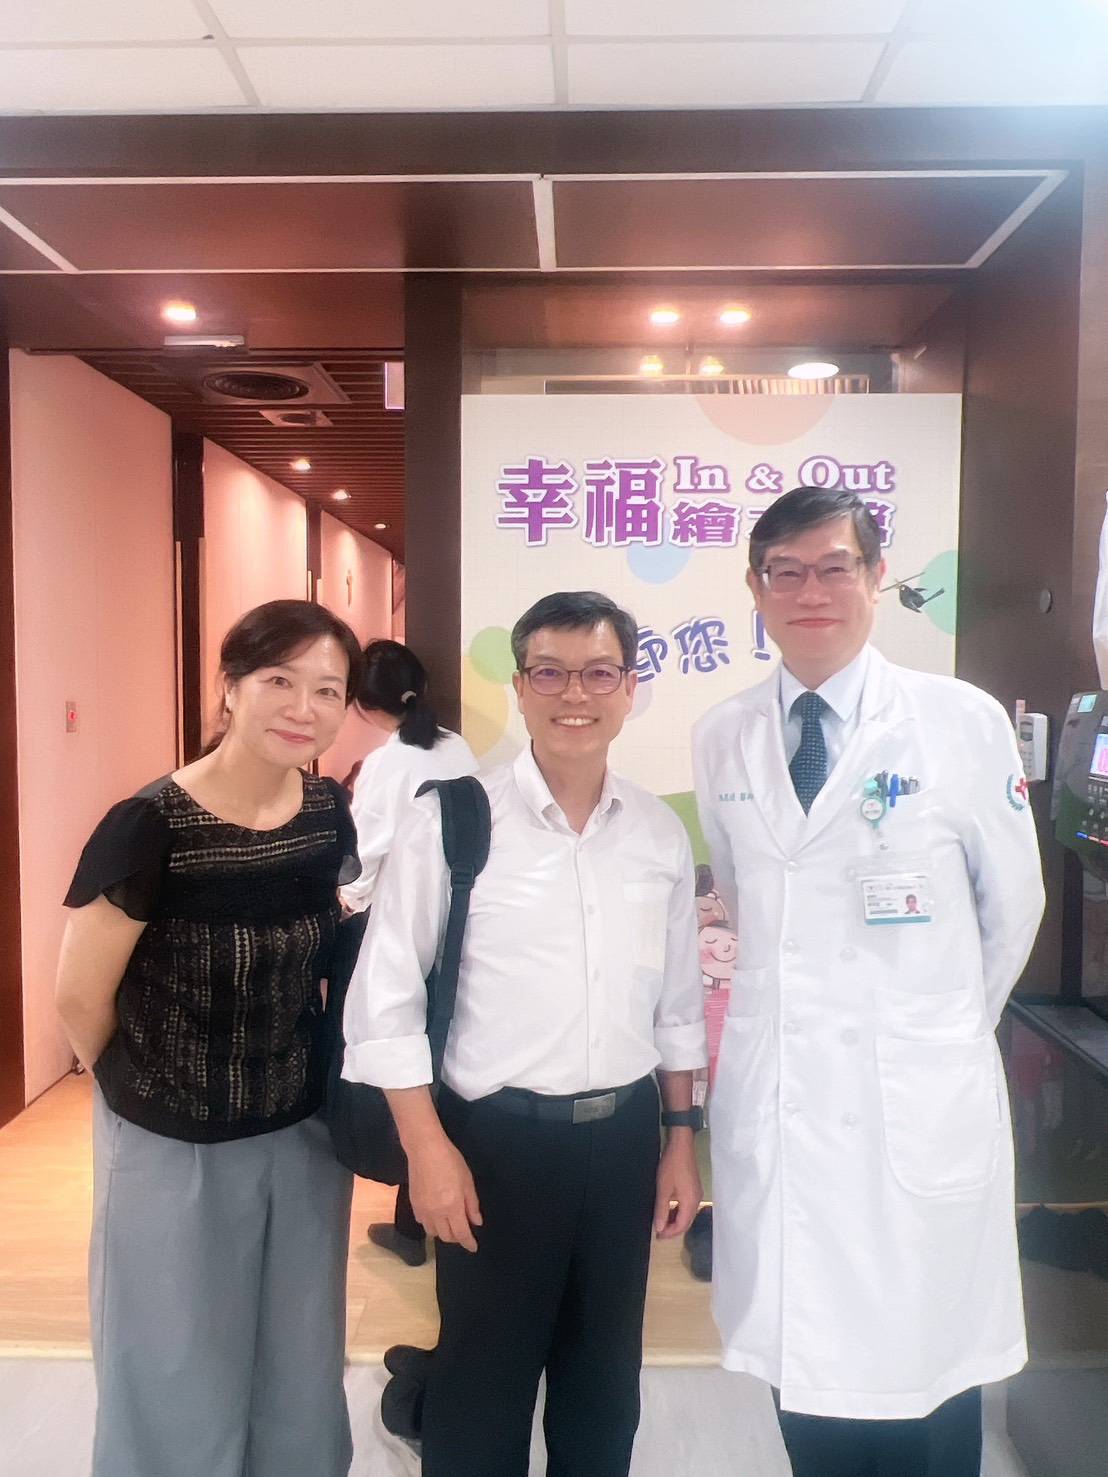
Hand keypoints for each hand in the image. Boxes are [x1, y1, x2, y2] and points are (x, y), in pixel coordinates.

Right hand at [407, 1134, 482, 1252]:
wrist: (425, 1149)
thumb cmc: (451, 1161)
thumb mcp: (467, 1181)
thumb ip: (472, 1204)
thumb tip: (476, 1222)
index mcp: (452, 1207)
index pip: (461, 1234)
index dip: (468, 1243)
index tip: (474, 1247)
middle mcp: (436, 1214)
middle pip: (446, 1237)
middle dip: (457, 1238)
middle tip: (464, 1231)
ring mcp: (423, 1210)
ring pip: (433, 1232)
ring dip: (443, 1232)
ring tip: (450, 1224)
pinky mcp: (413, 1204)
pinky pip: (422, 1223)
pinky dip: (431, 1224)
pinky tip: (436, 1215)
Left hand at [653, 1132, 701, 1239]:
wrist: (681, 1145)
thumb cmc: (671, 1166)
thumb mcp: (663, 1189)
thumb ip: (662, 1210)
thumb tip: (660, 1228)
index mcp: (690, 1203)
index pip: (681, 1226)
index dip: (669, 1233)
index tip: (657, 1237)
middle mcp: (696, 1201)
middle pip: (687, 1223)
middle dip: (673, 1230)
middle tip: (659, 1233)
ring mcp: (697, 1194)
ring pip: (687, 1215)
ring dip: (675, 1221)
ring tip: (662, 1223)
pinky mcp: (694, 1188)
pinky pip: (687, 1207)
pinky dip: (678, 1212)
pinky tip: (669, 1210)